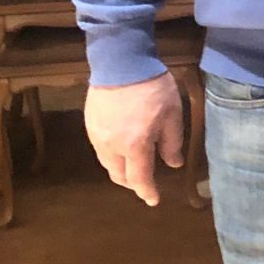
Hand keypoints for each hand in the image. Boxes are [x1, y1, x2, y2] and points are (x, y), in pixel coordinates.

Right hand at [85, 74, 183, 206]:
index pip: (140, 178)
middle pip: (119, 175)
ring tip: (134, 166)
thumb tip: (173, 164)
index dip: (147, 192)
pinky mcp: (89, 125)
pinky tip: (121, 148)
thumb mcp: (172, 114)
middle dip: (133, 183)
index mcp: (135, 145)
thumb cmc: (153, 88)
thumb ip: (172, 142)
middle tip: (145, 182)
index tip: (153, 200)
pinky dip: (112, 155)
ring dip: (121, 170)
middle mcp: (112, 146)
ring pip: (107, 164)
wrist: (121, 63)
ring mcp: (97, 136)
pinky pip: (100, 149)